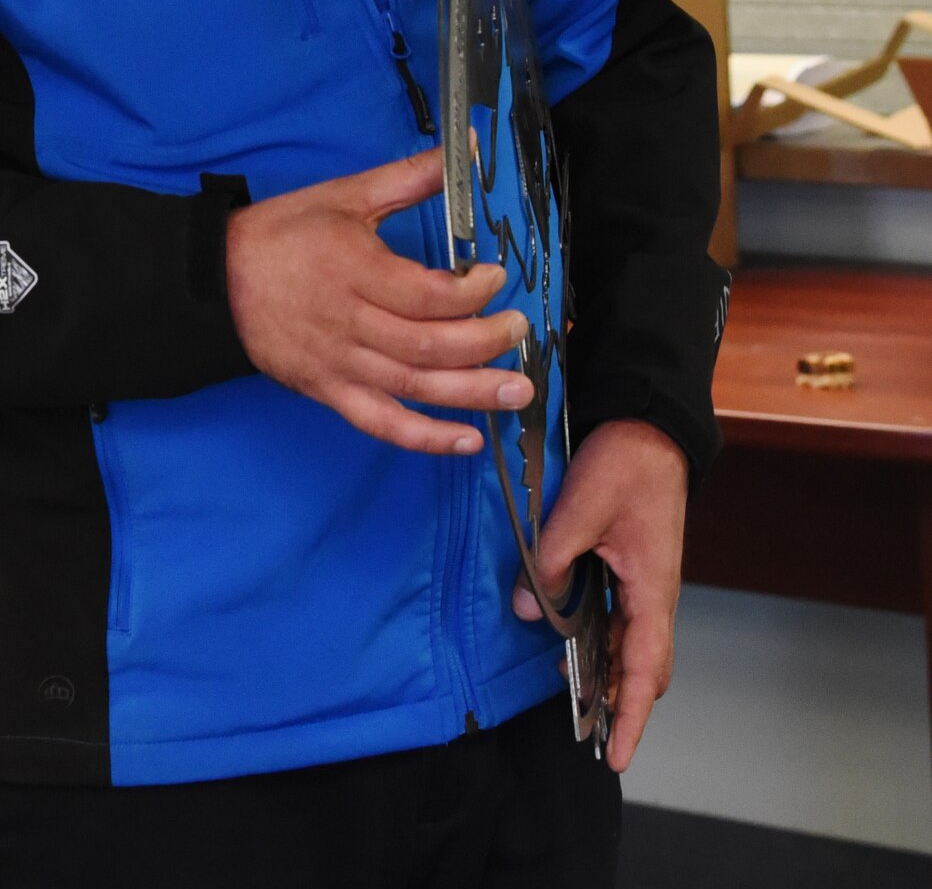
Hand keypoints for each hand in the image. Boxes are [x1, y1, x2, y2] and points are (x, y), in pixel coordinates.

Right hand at [225, 148, 531, 454]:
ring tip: (518, 393)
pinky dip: (425, 438)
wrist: (217, 280)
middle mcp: (349, 323)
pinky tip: (467, 439)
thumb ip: (409, 178)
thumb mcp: (346, 195)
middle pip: (427, 344)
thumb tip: (464, 149)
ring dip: (472, 394)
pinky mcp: (328, 392)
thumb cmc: (283, 233)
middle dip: (484, 343)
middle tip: (520, 332)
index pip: (425, 294)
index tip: (496, 277)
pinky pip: (382, 423)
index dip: (470, 293)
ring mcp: (338, 364)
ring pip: (414, 386)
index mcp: (354, 269)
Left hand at [511, 418, 688, 773]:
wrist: (650, 423)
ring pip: (631, 642)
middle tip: (587, 732)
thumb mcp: (581, 509)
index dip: (631, 717)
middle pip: (643, 666)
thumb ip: (552, 562)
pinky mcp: (634, 565)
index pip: (645, 671)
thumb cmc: (624, 464)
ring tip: (572, 691)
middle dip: (619, 702)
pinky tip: (570, 637)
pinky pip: (620, 615)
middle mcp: (655, 594)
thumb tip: (526, 609)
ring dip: (607, 669)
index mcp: (650, 589)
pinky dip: (602, 637)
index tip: (616, 758)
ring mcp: (646, 581)